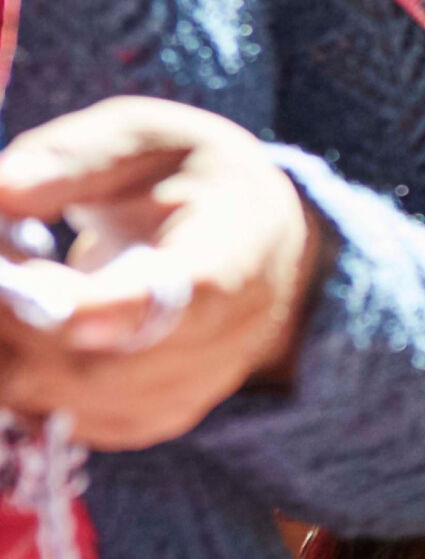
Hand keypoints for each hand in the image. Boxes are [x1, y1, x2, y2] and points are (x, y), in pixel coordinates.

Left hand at [0, 97, 330, 448]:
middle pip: (104, 367)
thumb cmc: (194, 178)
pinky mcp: (153, 417)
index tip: (23, 292)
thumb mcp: (146, 137)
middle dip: (16, 328)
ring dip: (10, 355)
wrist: (264, 245)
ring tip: (7, 298)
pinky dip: (22, 382)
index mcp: (233, 255)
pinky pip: (67, 422)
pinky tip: (17, 334)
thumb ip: (74, 159)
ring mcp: (189, 388)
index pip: (177, 298)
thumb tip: (0, 194)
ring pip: (71, 403)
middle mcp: (224, 340)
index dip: (100, 307)